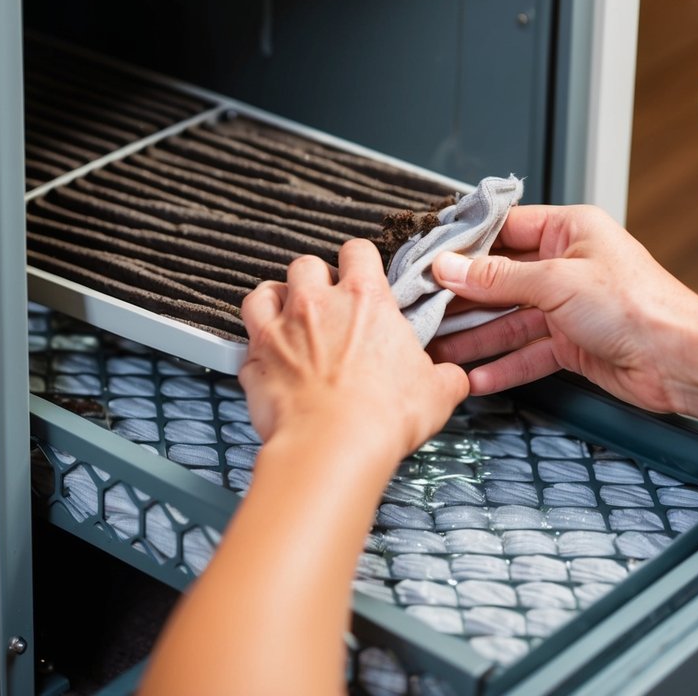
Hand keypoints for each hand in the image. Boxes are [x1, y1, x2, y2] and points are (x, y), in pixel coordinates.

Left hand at [240, 238, 468, 465]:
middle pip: (305, 265)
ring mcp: (280, 328)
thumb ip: (445, 376)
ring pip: (264, 292)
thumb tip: (453, 377)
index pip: (357, 251)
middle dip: (314, 280)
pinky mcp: (255, 359)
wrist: (333, 445)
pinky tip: (269, 360)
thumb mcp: (437, 392)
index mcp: (365, 299)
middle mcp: (317, 303)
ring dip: (275, 301)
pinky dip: (255, 346)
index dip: (359, 262)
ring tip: (287, 320)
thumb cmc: (384, 415)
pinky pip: (245, 340)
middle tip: (326, 305)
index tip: (362, 278)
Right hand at [428, 205, 697, 412]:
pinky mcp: (571, 343)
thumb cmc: (641, 306)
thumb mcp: (556, 281)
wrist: (680, 359)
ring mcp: (567, 306)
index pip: (502, 230)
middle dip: (461, 299)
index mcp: (568, 231)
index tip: (429, 260)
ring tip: (439, 351)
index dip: (464, 246)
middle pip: (499, 280)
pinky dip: (502, 366)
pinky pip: (526, 353)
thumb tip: (452, 268)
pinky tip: (477, 377)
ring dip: (474, 338)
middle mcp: (566, 265)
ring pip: (508, 321)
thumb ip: (498, 278)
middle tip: (423, 310)